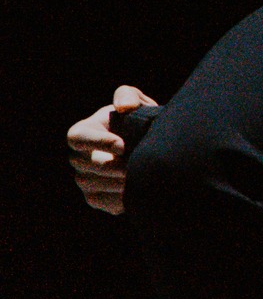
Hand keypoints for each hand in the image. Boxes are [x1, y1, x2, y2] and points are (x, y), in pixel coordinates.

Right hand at [68, 85, 156, 214]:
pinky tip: (139, 187)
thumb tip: (123, 107)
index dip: (99, 142)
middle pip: (92, 165)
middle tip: (141, 163)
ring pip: (98, 185)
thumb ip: (129, 96)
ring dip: (123, 181)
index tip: (124, 146)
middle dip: (118, 165)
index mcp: (83, 132)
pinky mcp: (95, 198)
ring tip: (144, 173)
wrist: (150, 147)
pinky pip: (106, 201)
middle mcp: (77, 158)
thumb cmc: (138, 120)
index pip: (78, 138)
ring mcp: (83, 180)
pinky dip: (124, 197)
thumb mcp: (137, 102)